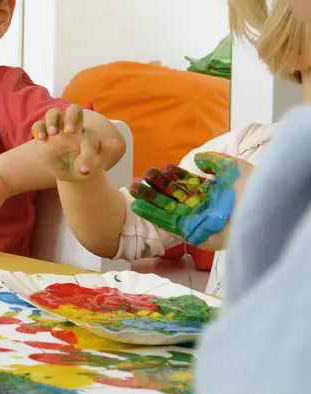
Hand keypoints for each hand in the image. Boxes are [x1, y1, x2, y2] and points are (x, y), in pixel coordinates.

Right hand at [29, 105, 124, 181]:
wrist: (72, 173)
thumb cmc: (87, 167)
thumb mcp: (97, 164)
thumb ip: (105, 152)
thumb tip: (117, 144)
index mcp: (88, 135)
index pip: (89, 137)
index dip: (88, 154)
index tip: (84, 171)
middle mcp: (73, 128)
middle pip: (73, 110)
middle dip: (72, 117)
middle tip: (70, 131)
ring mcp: (58, 130)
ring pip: (54, 113)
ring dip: (52, 120)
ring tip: (52, 133)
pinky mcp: (45, 135)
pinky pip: (39, 125)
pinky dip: (39, 129)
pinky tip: (41, 139)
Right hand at [130, 152, 251, 249]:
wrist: (260, 213)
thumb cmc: (251, 189)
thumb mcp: (233, 167)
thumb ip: (213, 160)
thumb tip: (196, 160)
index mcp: (215, 193)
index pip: (189, 183)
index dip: (174, 175)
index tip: (161, 167)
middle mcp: (204, 206)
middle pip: (175, 195)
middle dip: (157, 186)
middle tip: (140, 176)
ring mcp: (197, 220)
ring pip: (168, 208)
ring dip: (150, 199)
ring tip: (132, 188)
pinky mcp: (192, 233)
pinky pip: (168, 224)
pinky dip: (152, 215)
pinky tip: (137, 205)